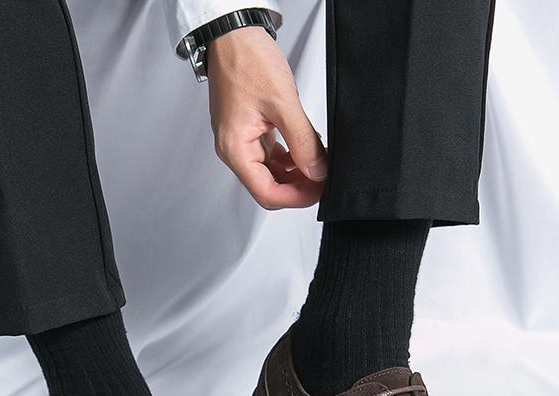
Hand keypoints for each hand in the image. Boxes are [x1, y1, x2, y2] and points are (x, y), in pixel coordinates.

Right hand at [207, 26, 326, 209]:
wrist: (234, 35)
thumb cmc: (246, 61)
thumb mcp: (282, 102)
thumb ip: (303, 141)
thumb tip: (317, 171)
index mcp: (235, 149)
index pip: (267, 192)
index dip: (296, 197)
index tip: (318, 190)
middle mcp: (235, 150)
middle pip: (269, 188)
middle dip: (297, 188)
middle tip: (323, 179)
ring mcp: (243, 142)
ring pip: (272, 174)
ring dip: (296, 175)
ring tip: (318, 165)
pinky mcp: (251, 132)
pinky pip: (272, 157)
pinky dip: (291, 159)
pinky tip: (306, 152)